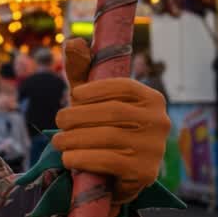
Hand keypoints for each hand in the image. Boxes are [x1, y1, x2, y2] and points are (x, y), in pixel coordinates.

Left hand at [52, 38, 170, 204]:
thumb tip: (73, 42)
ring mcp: (154, 148)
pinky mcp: (145, 172)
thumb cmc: (103, 128)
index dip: (95, 89)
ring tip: (58, 141)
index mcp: (152, 99)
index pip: (124, 86)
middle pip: (112, 113)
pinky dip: (82, 158)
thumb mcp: (93, 99)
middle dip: (78, 116)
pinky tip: (68, 158)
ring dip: (75, 138)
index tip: (74, 95)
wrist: (117, 174)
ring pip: (108, 137)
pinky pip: (109, 161)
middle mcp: (159, 122)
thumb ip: (82, 72)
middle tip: (58, 122)